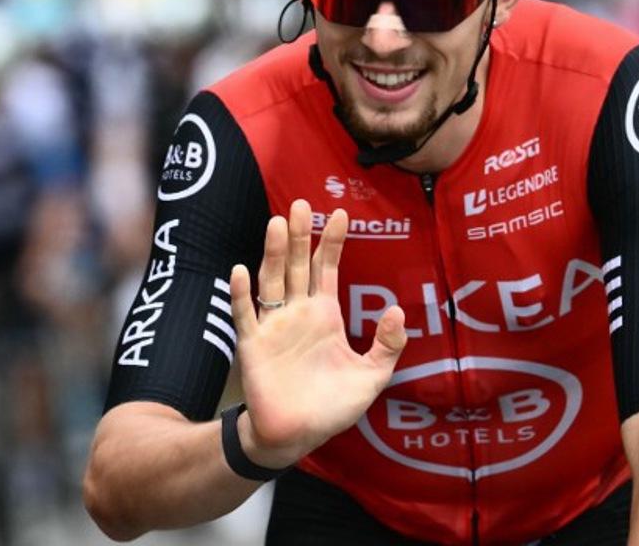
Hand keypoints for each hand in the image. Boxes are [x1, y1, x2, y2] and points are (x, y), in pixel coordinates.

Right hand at [228, 199, 406, 467]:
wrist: (297, 436)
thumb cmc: (332, 407)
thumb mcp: (372, 376)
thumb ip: (388, 345)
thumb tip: (398, 310)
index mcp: (324, 315)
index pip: (326, 269)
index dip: (331, 242)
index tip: (340, 213)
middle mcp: (297, 313)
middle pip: (296, 265)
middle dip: (299, 234)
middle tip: (301, 203)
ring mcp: (273, 326)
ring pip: (272, 281)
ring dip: (272, 252)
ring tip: (277, 223)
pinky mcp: (253, 345)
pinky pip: (246, 315)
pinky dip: (242, 294)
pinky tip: (241, 270)